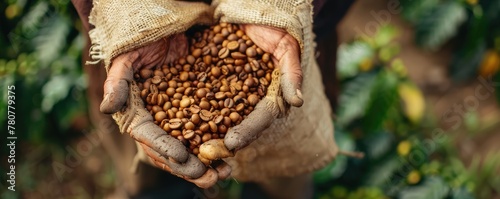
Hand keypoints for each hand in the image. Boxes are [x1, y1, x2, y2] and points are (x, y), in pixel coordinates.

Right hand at [99, 34, 228, 187]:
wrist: (165, 29)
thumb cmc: (140, 44)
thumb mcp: (127, 58)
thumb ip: (117, 83)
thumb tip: (106, 109)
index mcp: (138, 115)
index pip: (149, 137)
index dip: (164, 147)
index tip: (182, 156)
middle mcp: (158, 124)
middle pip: (171, 152)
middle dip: (189, 168)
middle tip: (208, 177)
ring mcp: (179, 120)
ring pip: (191, 149)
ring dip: (207, 164)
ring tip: (225, 172)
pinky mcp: (197, 113)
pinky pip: (207, 133)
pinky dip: (217, 146)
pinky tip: (232, 154)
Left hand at [198, 24, 303, 160]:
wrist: (252, 12)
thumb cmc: (275, 28)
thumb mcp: (286, 46)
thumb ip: (291, 73)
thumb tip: (297, 102)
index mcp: (270, 94)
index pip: (261, 117)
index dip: (249, 131)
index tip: (232, 144)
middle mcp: (251, 98)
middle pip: (237, 124)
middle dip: (222, 141)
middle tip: (205, 153)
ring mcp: (231, 93)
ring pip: (218, 117)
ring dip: (204, 134)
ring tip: (188, 147)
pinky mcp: (213, 83)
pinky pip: (202, 100)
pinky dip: (190, 113)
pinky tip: (174, 122)